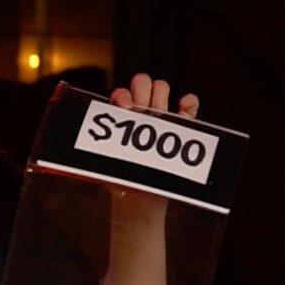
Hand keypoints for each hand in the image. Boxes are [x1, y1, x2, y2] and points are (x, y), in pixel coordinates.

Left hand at [107, 73, 199, 221]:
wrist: (141, 199)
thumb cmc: (119, 182)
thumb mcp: (105, 170)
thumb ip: (101, 160)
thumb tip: (96, 155)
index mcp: (120, 121)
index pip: (120, 96)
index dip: (121, 95)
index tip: (122, 107)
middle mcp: (139, 114)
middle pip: (142, 84)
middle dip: (140, 89)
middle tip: (139, 109)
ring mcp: (160, 118)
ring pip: (161, 89)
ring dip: (160, 94)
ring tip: (158, 114)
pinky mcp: (181, 128)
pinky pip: (188, 107)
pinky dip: (188, 103)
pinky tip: (183, 106)